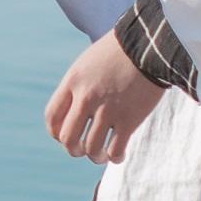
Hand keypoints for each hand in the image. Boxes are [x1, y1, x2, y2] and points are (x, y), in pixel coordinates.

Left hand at [43, 32, 166, 163]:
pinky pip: (115, 149)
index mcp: (73, 82)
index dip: (56, 133)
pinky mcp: (129, 118)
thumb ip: (79, 84)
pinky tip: (118, 155)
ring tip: (101, 156)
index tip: (65, 135)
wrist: (149, 43)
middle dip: (73, 149)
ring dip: (95, 157)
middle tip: (82, 150)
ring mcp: (107, 109)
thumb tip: (77, 106)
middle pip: (68, 138)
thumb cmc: (120, 50)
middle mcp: (86, 98)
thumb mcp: (89, 62)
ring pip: (91, 148)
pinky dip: (115, 157)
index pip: (52, 117)